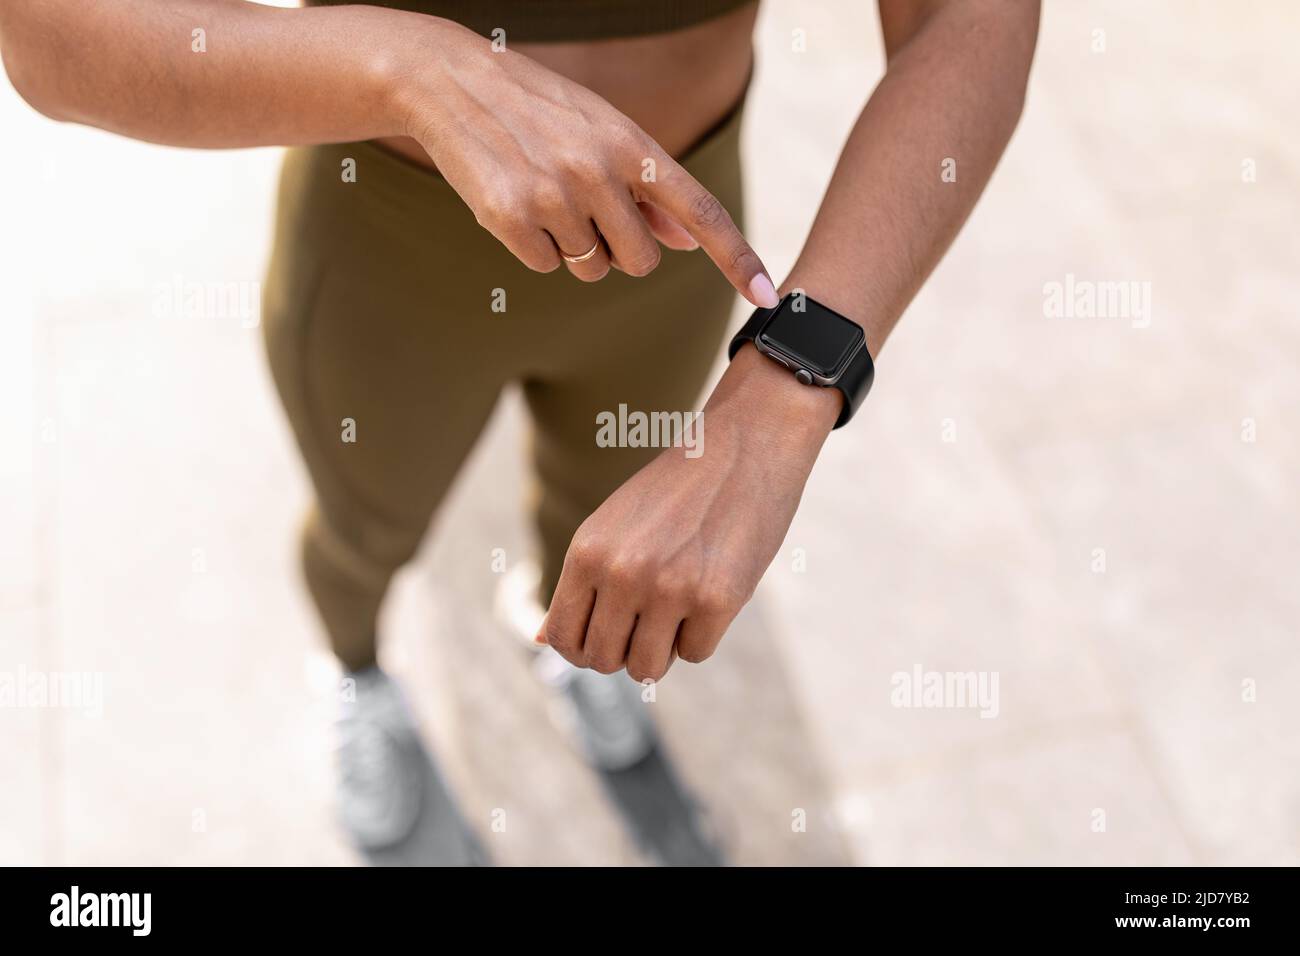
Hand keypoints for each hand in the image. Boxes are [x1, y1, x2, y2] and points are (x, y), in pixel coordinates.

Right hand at [393, 17, 777, 305]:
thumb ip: (647, 186)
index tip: (769, 296)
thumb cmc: (540, 110)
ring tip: (545, 197)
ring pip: (591, 270)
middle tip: (587, 210)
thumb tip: (687, 241)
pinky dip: (534, 248)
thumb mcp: (602, 131)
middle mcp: (599, 171)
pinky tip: (515, 204)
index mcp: (632, 145)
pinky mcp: (510, 219)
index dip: (738, 258)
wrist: (452, 83)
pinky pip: (546, 268)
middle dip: (620, 249)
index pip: (701, 210)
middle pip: (641, 262)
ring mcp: (553, 197)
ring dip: (574, 248)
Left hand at [537, 344, 841, 681]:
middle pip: (603, 660)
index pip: (562, 637)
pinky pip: (696, 653)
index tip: (604, 641)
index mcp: (588, 551)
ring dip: (662, 650)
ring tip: (677, 611)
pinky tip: (712, 592)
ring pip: (647, 668)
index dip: (581, 651)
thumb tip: (540, 640)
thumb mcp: (613, 525)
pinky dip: (703, 634)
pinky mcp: (717, 600)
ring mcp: (669, 588)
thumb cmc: (679, 488)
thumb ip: (580, 582)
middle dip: (624, 652)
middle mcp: (621, 572)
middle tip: (648, 624)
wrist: (746, 445)